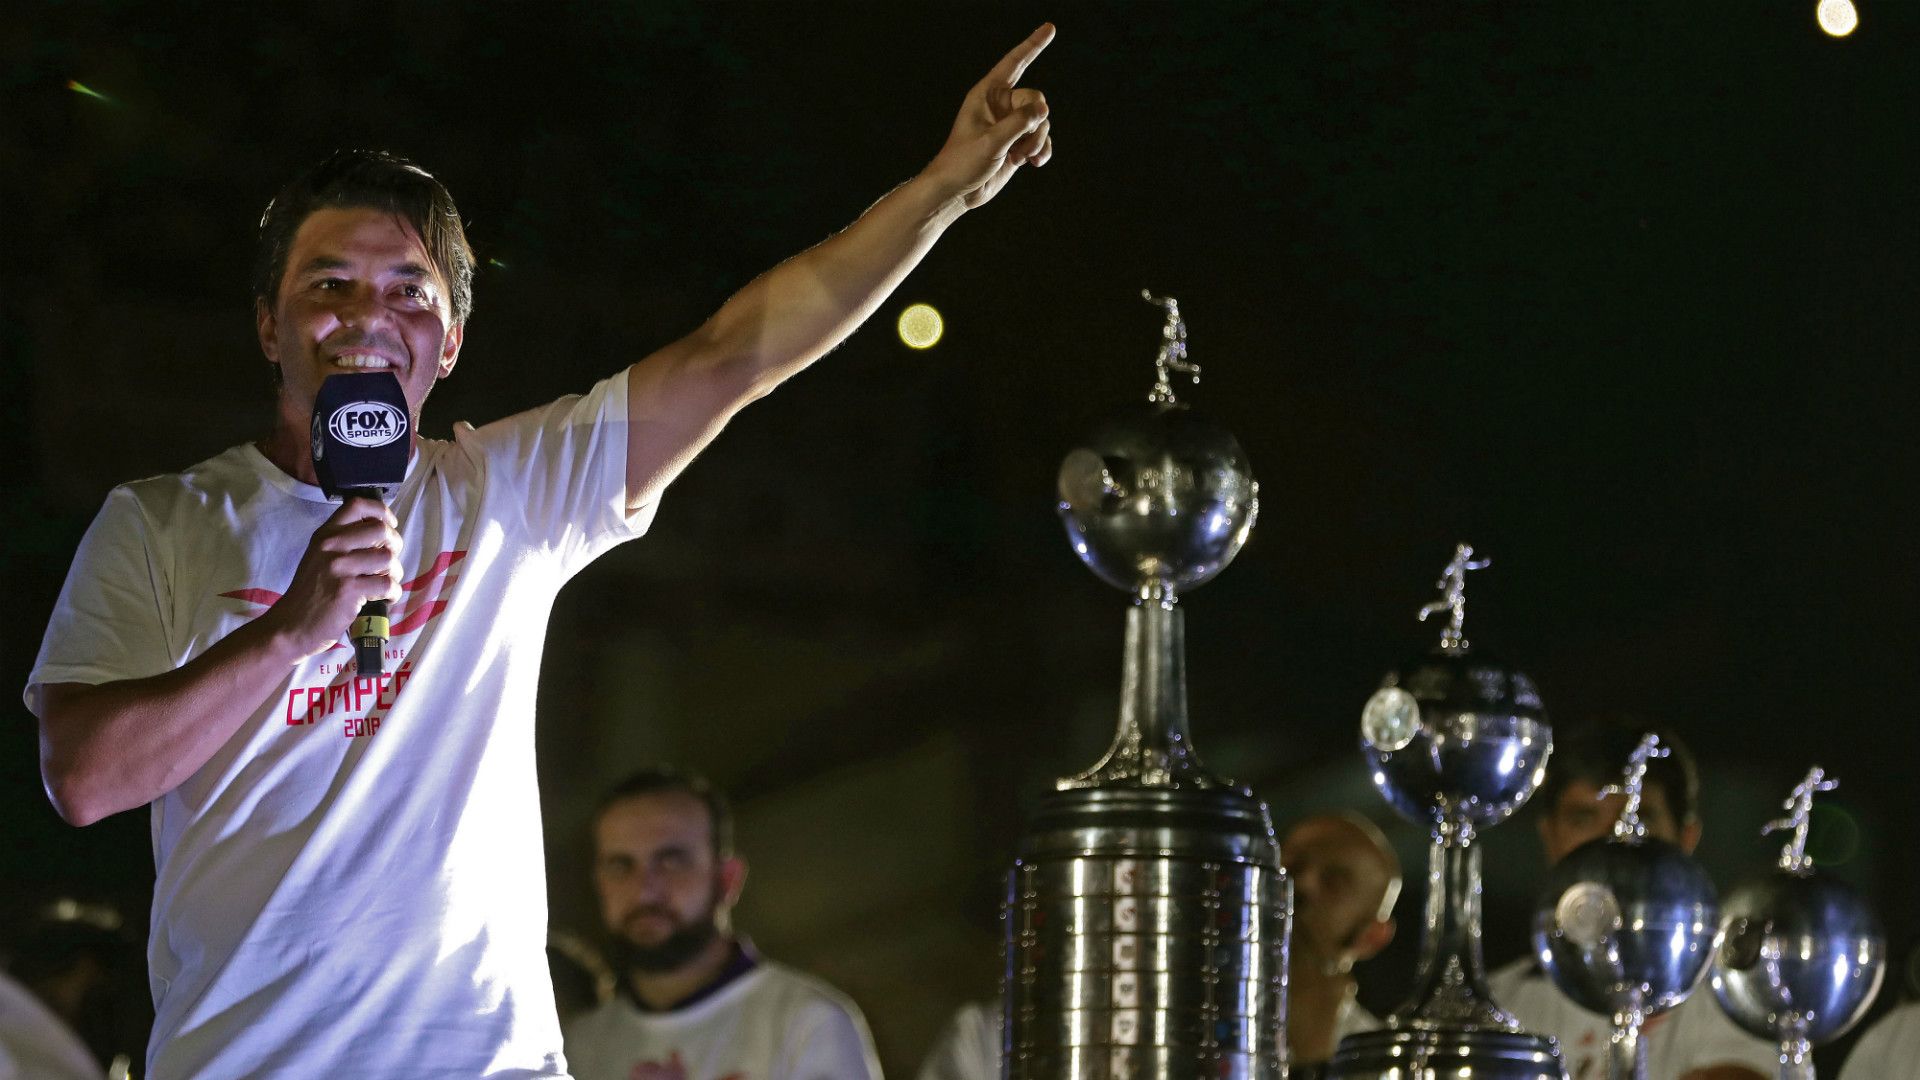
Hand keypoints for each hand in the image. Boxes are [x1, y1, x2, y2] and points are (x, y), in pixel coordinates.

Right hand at [261, 497, 402, 658]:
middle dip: (395, 545)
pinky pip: (387, 584)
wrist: (291, 625)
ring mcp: (339, 567)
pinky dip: (392, 593)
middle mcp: (331, 546)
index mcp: (325, 534)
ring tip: (385, 582)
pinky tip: (384, 599)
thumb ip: (345, 543)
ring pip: (388, 558)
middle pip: (381, 530)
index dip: (381, 511)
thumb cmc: (310, 593)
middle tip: (390, 561)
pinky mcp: (348, 590)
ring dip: (395, 572)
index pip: (357, 504)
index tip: (390, 523)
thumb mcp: (320, 557)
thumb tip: (383, 533)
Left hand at [924, 23, 1055, 209]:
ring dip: (1036, 141)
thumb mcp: (992, 141)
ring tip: (1019, 158)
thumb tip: (1044, 109)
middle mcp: (1000, 105)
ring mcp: (1010, 124)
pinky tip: (1034, 163)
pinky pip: (1041, 138)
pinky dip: (1041, 150)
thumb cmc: (963, 162)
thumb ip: (1019, 123)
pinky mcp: (1017, 143)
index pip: (1014, 63)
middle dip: (1035, 123)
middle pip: (1035, 100)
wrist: (957, 191)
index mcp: (987, 94)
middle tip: (1020, 145)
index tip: (1050, 28)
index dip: (1033, 45)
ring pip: (1041, 122)